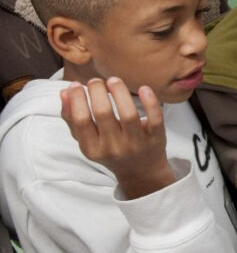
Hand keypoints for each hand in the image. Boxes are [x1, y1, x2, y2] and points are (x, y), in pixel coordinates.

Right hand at [60, 77, 175, 198]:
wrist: (141, 171)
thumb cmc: (110, 149)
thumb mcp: (88, 141)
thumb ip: (72, 119)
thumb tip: (64, 92)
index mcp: (93, 149)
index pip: (81, 120)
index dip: (77, 99)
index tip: (77, 84)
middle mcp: (114, 147)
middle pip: (103, 113)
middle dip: (97, 91)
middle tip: (96, 81)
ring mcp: (136, 143)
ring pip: (128, 114)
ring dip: (119, 91)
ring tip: (113, 80)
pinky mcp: (156, 138)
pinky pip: (155, 118)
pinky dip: (150, 102)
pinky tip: (143, 88)